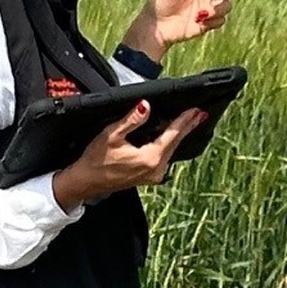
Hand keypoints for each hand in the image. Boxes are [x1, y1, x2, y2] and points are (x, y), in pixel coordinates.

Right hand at [52, 102, 208, 209]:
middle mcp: (156, 169)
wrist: (86, 181)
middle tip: (200, 113)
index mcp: (149, 158)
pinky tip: (171, 136)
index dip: (184, 120)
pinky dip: (169, 145)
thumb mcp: (111, 135)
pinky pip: (165, 157)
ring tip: (189, 121)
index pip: (172, 134)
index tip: (195, 110)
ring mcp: (154, 175)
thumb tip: (145, 106)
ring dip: (179, 135)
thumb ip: (131, 120)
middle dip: (187, 127)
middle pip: (176, 143)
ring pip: (171, 150)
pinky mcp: (149, 177)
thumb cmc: (96, 160)